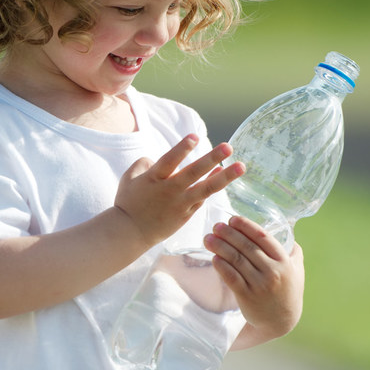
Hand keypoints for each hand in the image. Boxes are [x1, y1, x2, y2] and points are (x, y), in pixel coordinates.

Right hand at [114, 134, 244, 247]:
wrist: (130, 232)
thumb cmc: (128, 202)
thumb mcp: (130, 178)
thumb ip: (144, 163)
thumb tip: (158, 158)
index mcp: (154, 179)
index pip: (170, 161)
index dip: (182, 149)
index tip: (195, 137)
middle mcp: (170, 191)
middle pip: (194, 173)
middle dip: (211, 158)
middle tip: (228, 147)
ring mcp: (180, 204)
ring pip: (206, 189)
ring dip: (225, 177)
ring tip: (241, 166)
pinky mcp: (187, 215)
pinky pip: (203, 198)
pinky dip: (213, 186)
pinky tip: (223, 174)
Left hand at [204, 215, 304, 340]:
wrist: (281, 320)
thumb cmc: (288, 290)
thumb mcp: (297, 269)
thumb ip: (293, 251)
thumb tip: (287, 228)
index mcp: (284, 261)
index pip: (263, 237)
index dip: (246, 226)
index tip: (232, 219)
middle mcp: (272, 271)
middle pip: (246, 247)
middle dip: (228, 234)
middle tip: (216, 226)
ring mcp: (259, 285)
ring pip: (236, 260)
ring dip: (220, 247)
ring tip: (208, 239)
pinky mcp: (247, 296)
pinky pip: (231, 278)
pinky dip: (221, 266)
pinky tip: (214, 258)